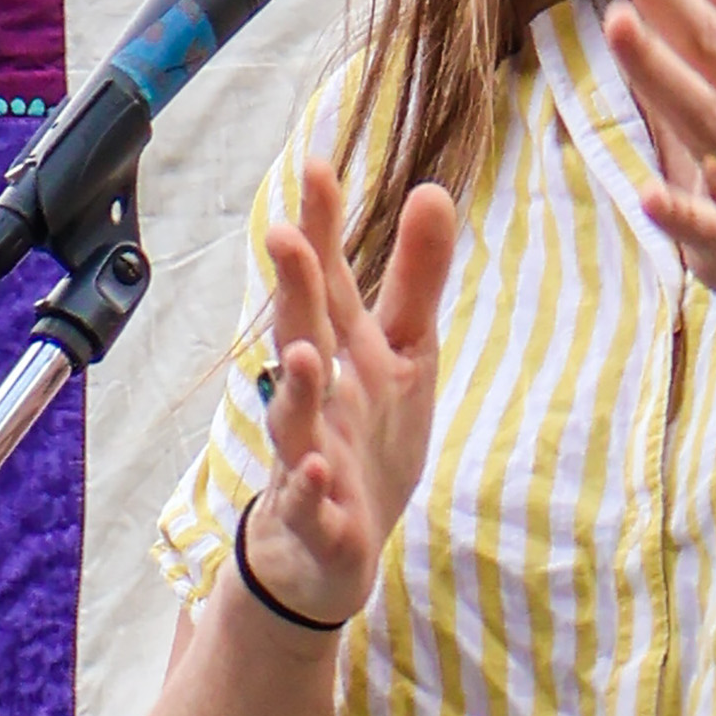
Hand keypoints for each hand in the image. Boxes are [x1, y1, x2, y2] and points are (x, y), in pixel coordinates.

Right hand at [240, 156, 458, 627]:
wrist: (327, 551)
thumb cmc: (362, 441)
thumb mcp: (403, 356)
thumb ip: (415, 279)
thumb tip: (433, 189)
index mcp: (337, 352)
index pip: (327, 282)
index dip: (320, 227)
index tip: (316, 164)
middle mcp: (314, 396)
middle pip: (301, 336)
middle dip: (293, 290)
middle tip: (282, 235)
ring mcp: (307, 456)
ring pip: (295, 419)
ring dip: (299, 389)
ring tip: (304, 355)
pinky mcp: (315, 518)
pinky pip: (307, 503)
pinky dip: (307, 487)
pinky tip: (314, 470)